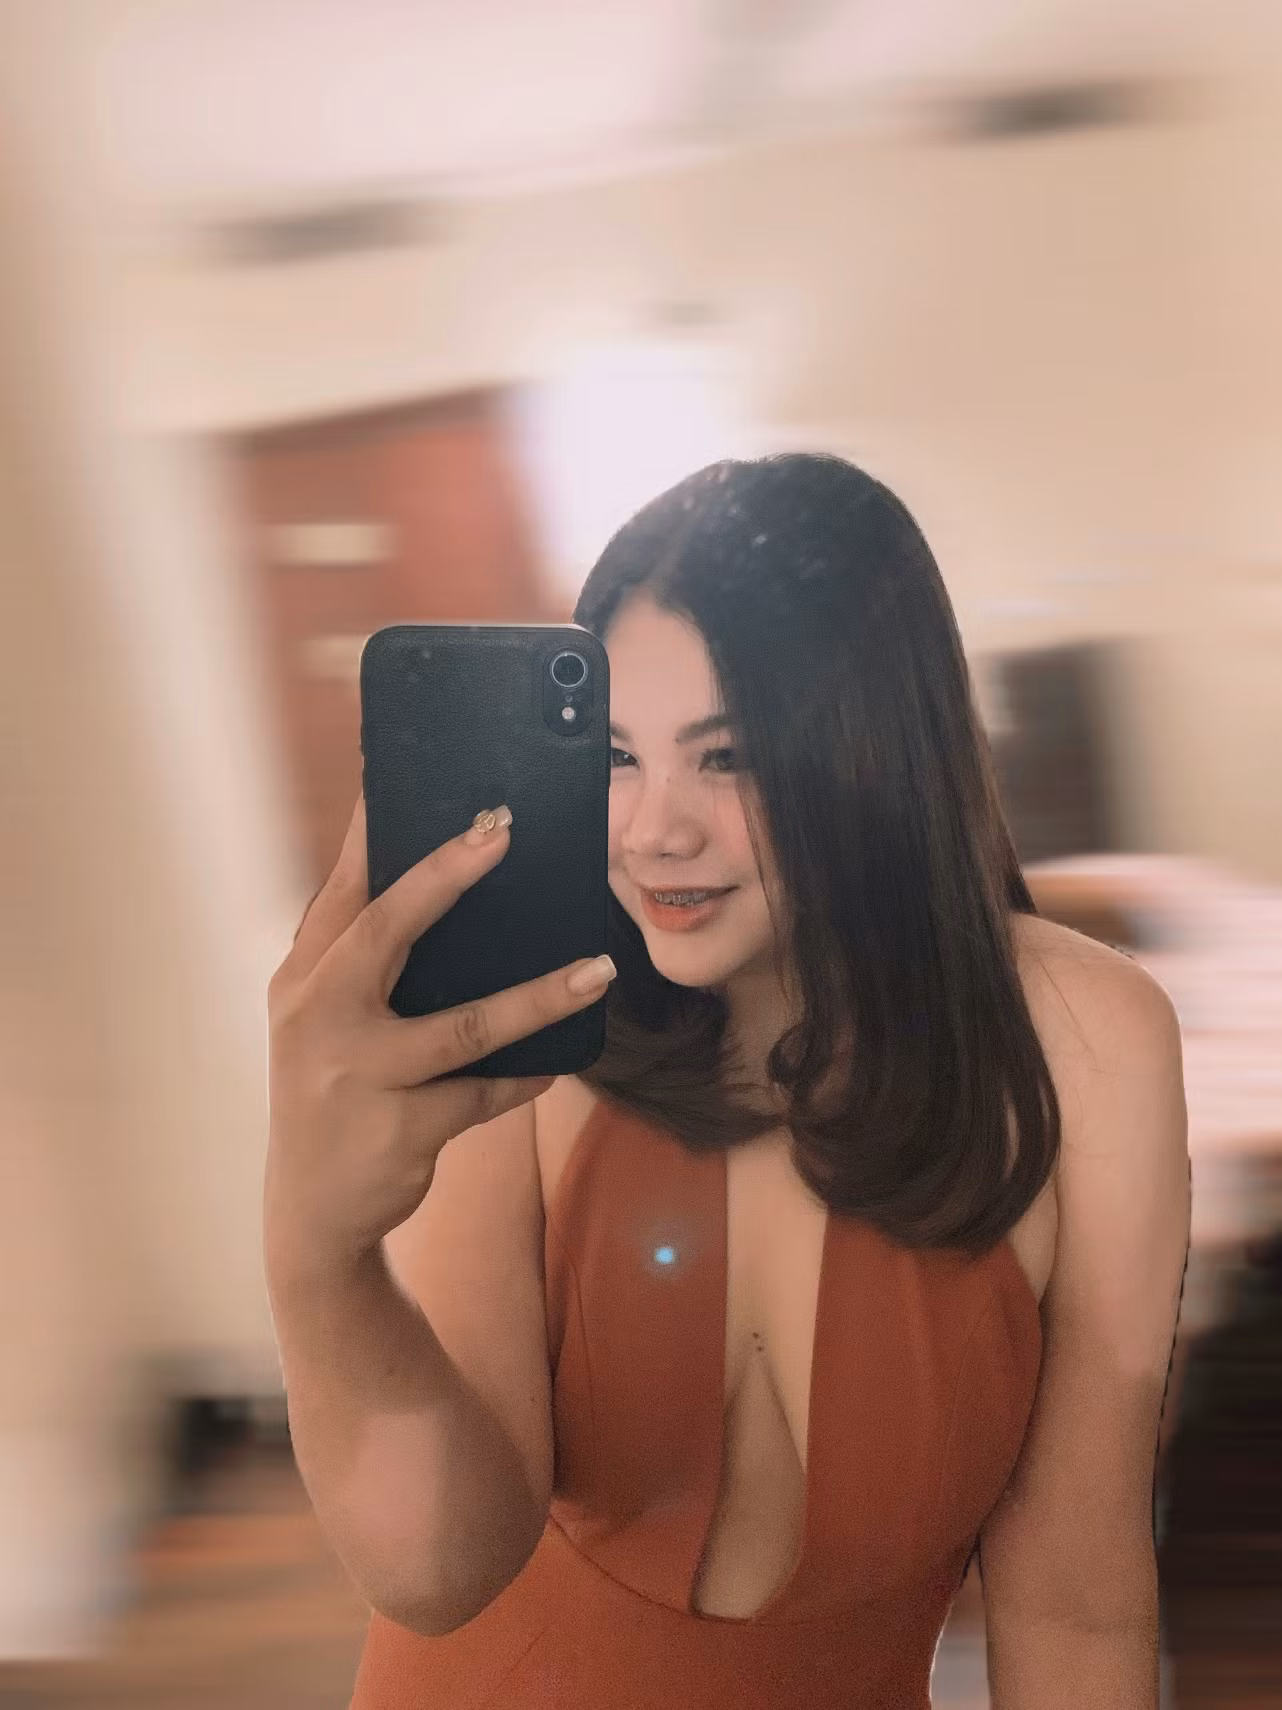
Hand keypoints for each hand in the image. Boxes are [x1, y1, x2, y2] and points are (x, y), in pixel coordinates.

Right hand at [263, 796, 614, 1277]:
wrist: (312, 1213)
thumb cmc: (333, 1092)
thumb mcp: (324, 1024)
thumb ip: (363, 965)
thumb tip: (447, 889)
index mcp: (302, 980)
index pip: (343, 891)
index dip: (374, 832)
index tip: (410, 777)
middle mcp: (319, 1017)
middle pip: (387, 931)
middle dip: (445, 875)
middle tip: (502, 830)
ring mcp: (358, 1076)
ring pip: (463, 1026)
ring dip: (539, 996)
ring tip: (599, 970)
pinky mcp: (402, 1129)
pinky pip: (485, 1092)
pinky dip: (526, 1075)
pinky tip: (558, 1061)